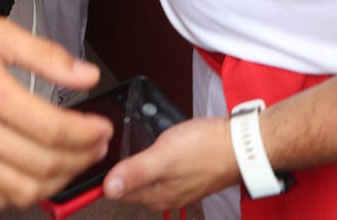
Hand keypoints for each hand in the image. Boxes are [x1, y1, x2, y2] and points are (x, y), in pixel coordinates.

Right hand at [0, 2, 112, 209]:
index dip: (86, 133)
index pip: (51, 129)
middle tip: (97, 144)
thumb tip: (88, 76)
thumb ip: (46, 56)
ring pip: (20, 190)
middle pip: (41, 165)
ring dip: (56, 182)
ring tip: (74, 159)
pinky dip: (23, 191)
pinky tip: (37, 170)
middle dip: (80, 159)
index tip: (103, 126)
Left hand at [103, 114, 237, 211]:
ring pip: (144, 175)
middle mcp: (164, 195)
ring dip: (135, 160)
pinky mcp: (185, 173)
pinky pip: (159, 168)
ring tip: (125, 141)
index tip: (97, 152)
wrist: (240, 145)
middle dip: (119, 166)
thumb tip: (108, 189)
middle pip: (130, 183)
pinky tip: (151, 144)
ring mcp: (176, 185)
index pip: (117, 191)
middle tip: (107, 142)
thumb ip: (136, 172)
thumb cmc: (205, 149)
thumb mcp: (164, 156)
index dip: (105, 172)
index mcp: (155, 196)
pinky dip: (151, 157)